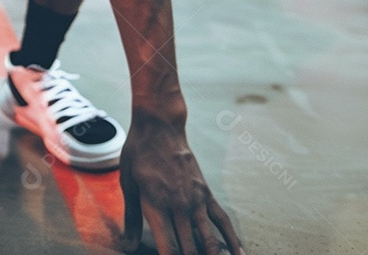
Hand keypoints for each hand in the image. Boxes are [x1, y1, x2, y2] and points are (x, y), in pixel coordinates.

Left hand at [119, 112, 243, 253]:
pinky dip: (232, 239)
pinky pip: (222, 221)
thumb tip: (129, 246)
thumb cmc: (139, 153)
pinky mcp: (206, 193)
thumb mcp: (128, 183)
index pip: (168, 247)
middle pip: (190, 248)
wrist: (160, 125)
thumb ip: (131, 217)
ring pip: (209, 239)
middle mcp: (179, 205)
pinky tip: (239, 254)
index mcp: (157, 204)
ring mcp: (196, 200)